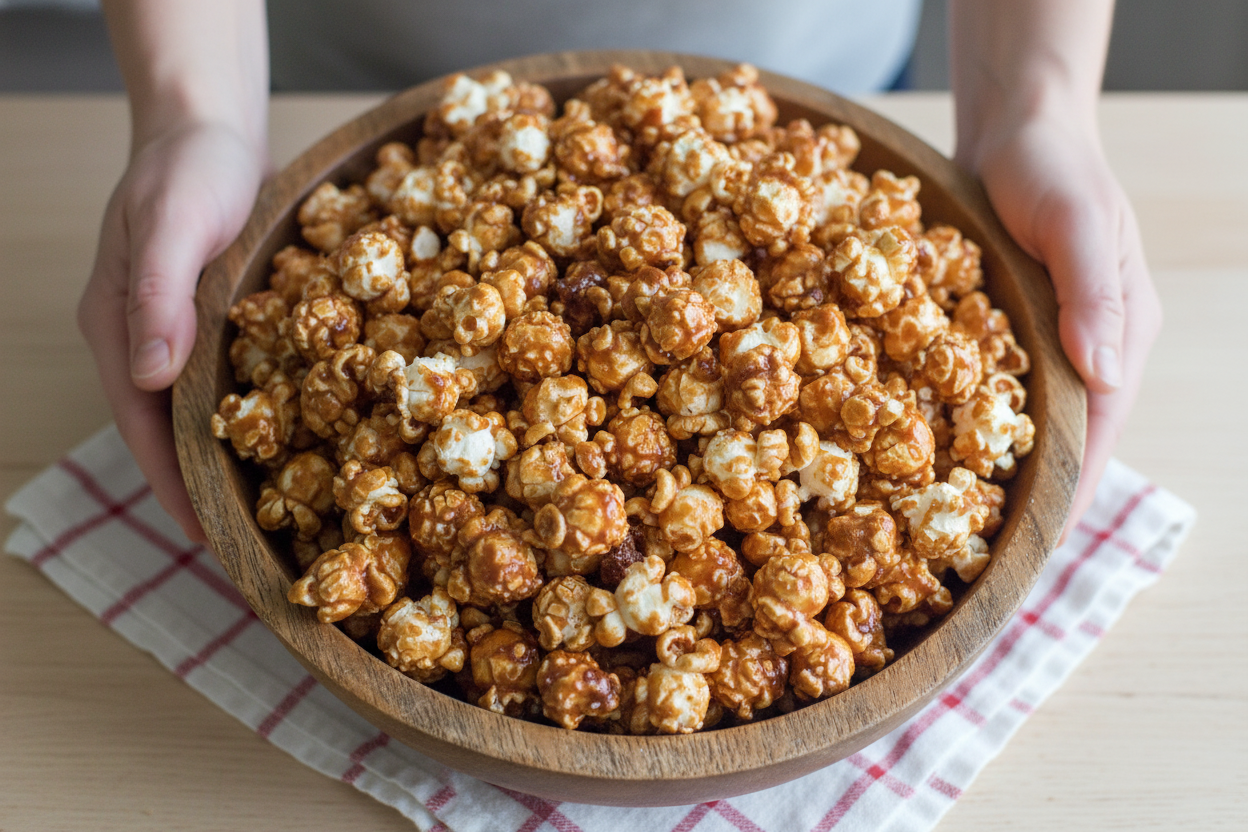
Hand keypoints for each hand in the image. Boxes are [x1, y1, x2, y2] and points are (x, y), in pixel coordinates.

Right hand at [79, 121, 264, 542]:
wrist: (209, 126)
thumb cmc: (190, 166)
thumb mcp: (175, 221)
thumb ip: (160, 294)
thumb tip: (149, 376)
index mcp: (119, 330)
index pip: (144, 433)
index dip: (177, 490)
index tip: (214, 544)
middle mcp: (142, 342)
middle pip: (168, 437)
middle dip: (205, 493)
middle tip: (255, 550)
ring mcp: (175, 334)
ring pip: (198, 417)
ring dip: (229, 463)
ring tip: (277, 514)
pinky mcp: (211, 323)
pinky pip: (227, 384)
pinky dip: (250, 419)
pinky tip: (294, 444)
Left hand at [959, 115, 1162, 538]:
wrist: (1019, 130)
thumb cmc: (1054, 168)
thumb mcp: (1079, 219)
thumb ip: (1092, 291)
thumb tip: (1104, 372)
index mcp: (1116, 339)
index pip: (1097, 437)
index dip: (1067, 496)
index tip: (1031, 554)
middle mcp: (1083, 353)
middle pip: (1059, 445)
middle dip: (1026, 502)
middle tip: (975, 565)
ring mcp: (1042, 346)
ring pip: (1020, 428)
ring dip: (991, 474)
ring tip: (945, 534)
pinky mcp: (1001, 334)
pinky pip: (983, 395)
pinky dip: (963, 429)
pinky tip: (920, 460)